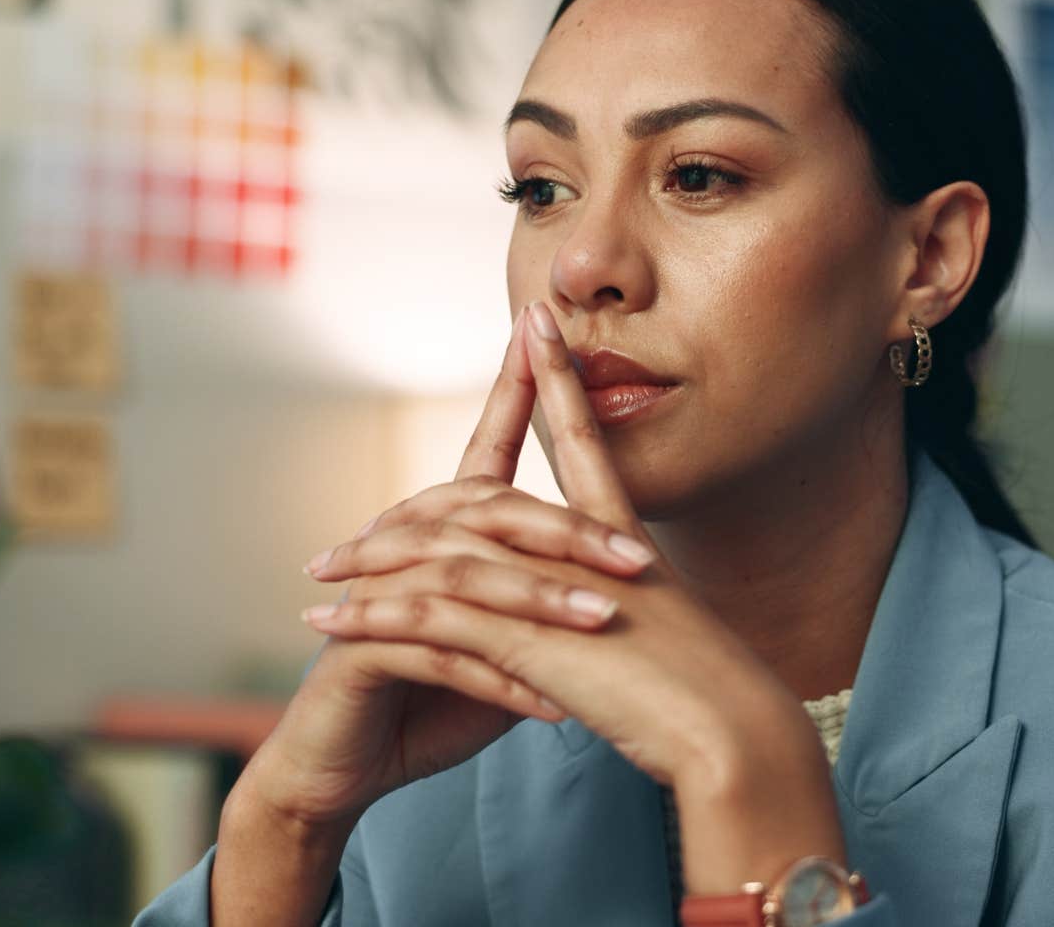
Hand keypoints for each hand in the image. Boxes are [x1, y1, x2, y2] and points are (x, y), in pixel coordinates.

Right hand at [240, 311, 650, 829]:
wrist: (341, 773)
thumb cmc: (426, 706)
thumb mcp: (505, 651)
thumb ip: (545, 611)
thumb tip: (616, 591)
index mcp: (443, 536)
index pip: (484, 447)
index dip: (513, 388)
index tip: (541, 329)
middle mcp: (404, 548)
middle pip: (490, 513)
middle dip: (567, 534)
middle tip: (640, 560)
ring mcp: (374, 593)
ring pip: (466, 579)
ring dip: (538, 605)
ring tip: (602, 627)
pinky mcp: (355, 647)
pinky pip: (435, 652)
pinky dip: (498, 677)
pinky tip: (550, 706)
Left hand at [304, 303, 845, 890]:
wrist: (735, 730)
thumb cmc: (721, 701)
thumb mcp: (678, 640)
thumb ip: (647, 616)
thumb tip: (634, 618)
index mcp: (625, 543)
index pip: (585, 444)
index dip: (558, 382)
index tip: (537, 323)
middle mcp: (581, 550)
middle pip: (484, 497)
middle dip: (409, 511)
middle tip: (356, 523)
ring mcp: (547, 586)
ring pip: (440, 553)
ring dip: (373, 563)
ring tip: (319, 573)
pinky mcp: (522, 632)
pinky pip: (428, 614)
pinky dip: (373, 615)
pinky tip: (328, 624)